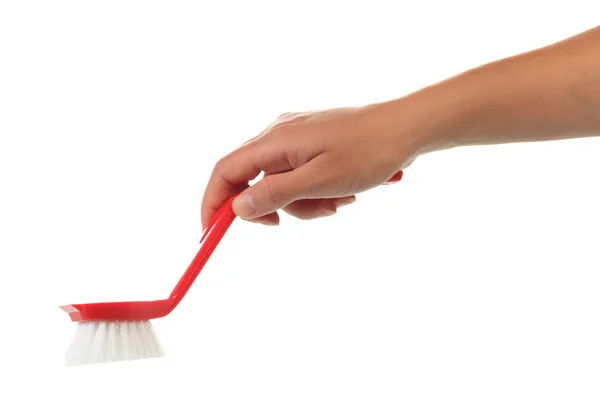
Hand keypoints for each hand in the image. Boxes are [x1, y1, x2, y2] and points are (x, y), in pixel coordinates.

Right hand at [200, 103, 425, 228]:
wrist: (408, 128)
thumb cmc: (369, 151)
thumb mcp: (320, 181)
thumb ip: (274, 193)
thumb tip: (236, 208)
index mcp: (275, 140)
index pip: (225, 171)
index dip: (213, 202)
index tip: (211, 233)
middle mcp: (279, 135)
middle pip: (252, 179)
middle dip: (273, 207)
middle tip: (291, 221)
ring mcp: (296, 138)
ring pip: (280, 183)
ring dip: (303, 203)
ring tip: (337, 203)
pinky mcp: (312, 144)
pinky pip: (300, 176)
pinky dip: (315, 192)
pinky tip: (344, 193)